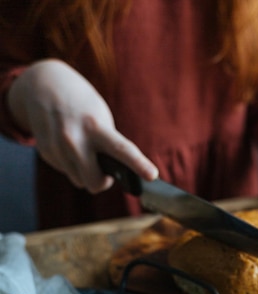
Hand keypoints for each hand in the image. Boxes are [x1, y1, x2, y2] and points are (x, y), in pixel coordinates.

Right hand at [7, 59, 157, 192]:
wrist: (43, 85)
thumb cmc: (82, 106)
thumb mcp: (100, 118)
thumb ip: (107, 145)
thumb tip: (111, 176)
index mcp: (95, 126)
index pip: (121, 149)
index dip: (138, 164)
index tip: (152, 176)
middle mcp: (74, 138)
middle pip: (94, 182)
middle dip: (101, 182)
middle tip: (105, 174)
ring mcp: (57, 147)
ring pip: (79, 181)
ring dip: (84, 173)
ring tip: (83, 151)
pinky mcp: (45, 152)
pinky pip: (66, 171)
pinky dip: (70, 164)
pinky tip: (66, 145)